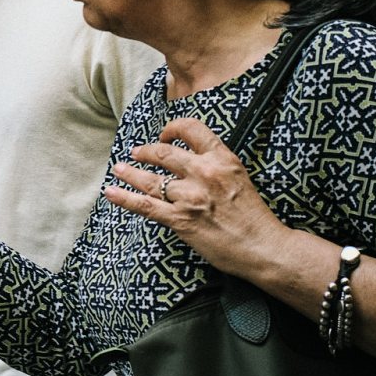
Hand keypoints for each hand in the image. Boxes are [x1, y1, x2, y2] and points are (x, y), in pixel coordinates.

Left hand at [106, 116, 290, 275]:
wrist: (264, 247)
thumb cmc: (255, 216)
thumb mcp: (239, 177)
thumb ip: (216, 164)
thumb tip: (190, 157)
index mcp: (222, 158)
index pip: (191, 129)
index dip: (172, 128)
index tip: (165, 135)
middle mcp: (204, 172)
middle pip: (163, 153)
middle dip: (145, 151)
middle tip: (136, 153)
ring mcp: (190, 196)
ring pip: (150, 179)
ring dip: (129, 172)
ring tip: (119, 169)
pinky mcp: (181, 219)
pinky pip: (145, 205)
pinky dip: (124, 198)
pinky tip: (110, 192)